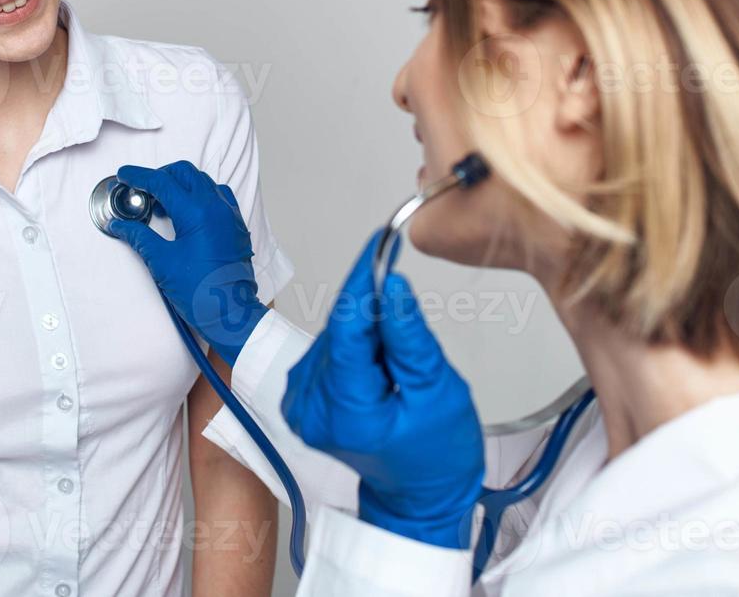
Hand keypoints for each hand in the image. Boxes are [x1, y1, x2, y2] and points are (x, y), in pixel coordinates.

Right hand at [108, 160, 266, 366]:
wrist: (230, 314)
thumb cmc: (200, 292)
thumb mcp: (161, 262)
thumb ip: (139, 237)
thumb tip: (120, 225)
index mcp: (197, 212)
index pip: (163, 182)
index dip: (139, 176)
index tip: (124, 175)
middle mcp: (217, 207)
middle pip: (185, 173)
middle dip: (161, 176)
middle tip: (142, 190)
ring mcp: (230, 215)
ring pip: (203, 182)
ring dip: (181, 185)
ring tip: (162, 207)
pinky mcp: (236, 225)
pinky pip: (217, 196)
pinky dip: (199, 196)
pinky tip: (187, 215)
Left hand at [280, 229, 484, 549]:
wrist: (422, 492)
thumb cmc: (437, 453)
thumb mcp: (437, 391)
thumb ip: (410, 338)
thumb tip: (392, 287)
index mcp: (342, 409)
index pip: (347, 326)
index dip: (364, 281)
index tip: (381, 246)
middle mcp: (309, 405)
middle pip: (340, 329)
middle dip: (374, 314)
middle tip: (409, 325)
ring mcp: (301, 403)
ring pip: (336, 335)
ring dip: (368, 331)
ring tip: (399, 363)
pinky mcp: (302, 395)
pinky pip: (331, 350)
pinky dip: (357, 345)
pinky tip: (380, 365)